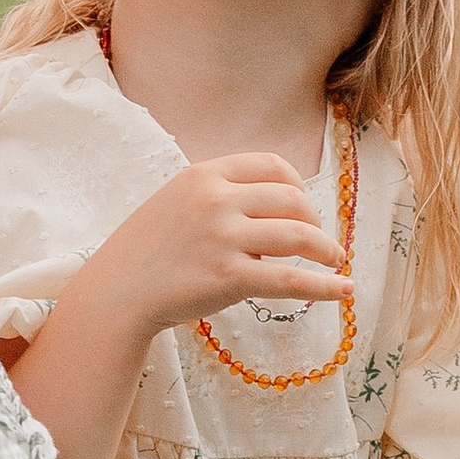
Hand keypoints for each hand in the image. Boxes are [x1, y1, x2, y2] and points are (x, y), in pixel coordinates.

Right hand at [79, 157, 349, 345]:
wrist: (115, 293)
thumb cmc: (147, 251)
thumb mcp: (177, 201)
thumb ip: (219, 194)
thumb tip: (274, 205)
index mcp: (205, 174)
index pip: (273, 165)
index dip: (299, 185)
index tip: (304, 208)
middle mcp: (216, 199)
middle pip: (293, 199)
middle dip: (315, 220)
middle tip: (318, 242)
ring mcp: (223, 238)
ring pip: (299, 236)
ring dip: (327, 250)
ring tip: (336, 261)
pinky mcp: (229, 278)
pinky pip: (291, 279)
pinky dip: (325, 286)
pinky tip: (344, 291)